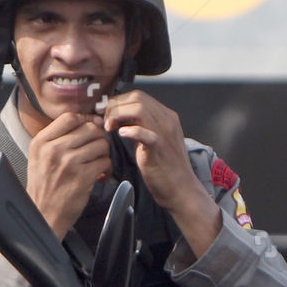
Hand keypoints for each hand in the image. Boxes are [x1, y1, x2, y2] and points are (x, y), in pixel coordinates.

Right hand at [27, 112, 109, 236]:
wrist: (43, 214)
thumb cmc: (44, 186)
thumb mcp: (40, 157)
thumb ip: (57, 138)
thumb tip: (89, 121)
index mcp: (41, 142)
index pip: (70, 117)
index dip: (85, 120)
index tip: (91, 128)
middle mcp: (54, 149)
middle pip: (89, 128)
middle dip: (98, 138)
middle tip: (97, 149)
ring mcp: (69, 162)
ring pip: (101, 144)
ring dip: (104, 153)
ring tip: (98, 163)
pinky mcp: (83, 176)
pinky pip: (105, 161)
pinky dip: (106, 168)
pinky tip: (99, 175)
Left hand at [103, 90, 220, 254]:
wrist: (181, 190)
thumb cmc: (165, 169)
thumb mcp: (151, 141)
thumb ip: (139, 127)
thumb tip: (120, 119)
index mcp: (166, 117)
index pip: (139, 96)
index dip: (118, 101)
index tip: (106, 113)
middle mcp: (167, 121)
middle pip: (137, 98)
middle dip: (115, 106)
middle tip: (104, 120)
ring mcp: (164, 134)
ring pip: (139, 109)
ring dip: (118, 115)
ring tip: (109, 128)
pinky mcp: (159, 149)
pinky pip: (145, 133)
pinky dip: (131, 131)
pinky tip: (121, 135)